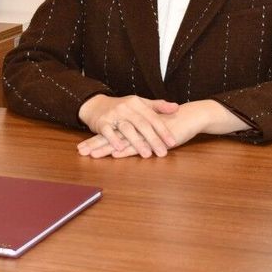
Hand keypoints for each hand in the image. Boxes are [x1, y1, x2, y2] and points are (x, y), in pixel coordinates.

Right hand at [76, 94, 179, 157]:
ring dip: (137, 142)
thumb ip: (158, 106)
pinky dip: (114, 140)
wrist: (95, 104)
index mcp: (137, 103)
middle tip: (163, 152)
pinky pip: (108, 132)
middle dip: (153, 139)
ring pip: (127, 129)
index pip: (153, 117)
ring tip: (147, 154)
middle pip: (142, 124)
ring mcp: (113, 115)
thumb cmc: (122, 106)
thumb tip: (176, 107)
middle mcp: (126, 108)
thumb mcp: (140, 103)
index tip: (172, 142)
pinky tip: (120, 149)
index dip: (162, 130)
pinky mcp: (102, 122)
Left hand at [77, 100, 246, 158]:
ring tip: (91, 154)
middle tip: (80, 151)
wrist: (190, 116)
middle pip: (111, 136)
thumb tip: (128, 141)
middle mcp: (135, 125)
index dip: (97, 138)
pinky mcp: (154, 137)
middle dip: (95, 144)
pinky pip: (138, 144)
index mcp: (133, 124)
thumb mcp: (153, 128)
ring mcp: (144, 132)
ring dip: (105, 148)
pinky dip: (126, 148)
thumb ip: (141, 133)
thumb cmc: (172, 123)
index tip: (83, 145)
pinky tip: (115, 153)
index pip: (111, 132)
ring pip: (121, 140)